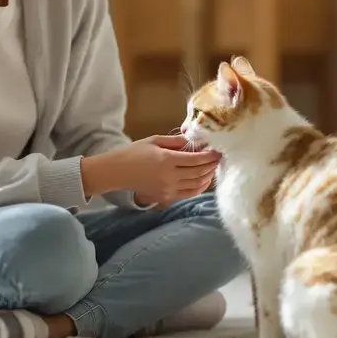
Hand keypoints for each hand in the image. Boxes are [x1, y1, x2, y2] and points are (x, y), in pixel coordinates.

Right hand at [81, 135, 219, 205]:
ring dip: (207, 176)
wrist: (117, 172)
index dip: (209, 156)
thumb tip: (193, 140)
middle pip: (199, 172)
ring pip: (196, 184)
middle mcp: (170, 177)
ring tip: (213, 168)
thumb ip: (175, 141)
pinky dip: (199, 187)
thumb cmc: (133, 153)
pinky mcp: (166, 197)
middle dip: (211, 165)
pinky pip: (189, 194)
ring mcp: (169, 189)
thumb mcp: (153, 141)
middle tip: (219, 158)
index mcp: (166, 160)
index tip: (217, 151)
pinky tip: (204, 180)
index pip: (195, 160)